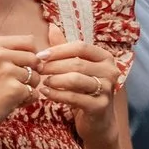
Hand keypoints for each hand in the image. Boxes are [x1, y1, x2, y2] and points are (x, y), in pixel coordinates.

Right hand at [0, 34, 41, 135]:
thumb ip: (12, 54)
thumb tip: (43, 57)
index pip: (29, 41)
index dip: (30, 55)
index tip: (18, 66)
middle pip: (35, 59)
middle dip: (31, 73)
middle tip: (12, 83)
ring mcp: (7, 72)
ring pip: (37, 77)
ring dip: (28, 88)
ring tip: (9, 93)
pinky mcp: (14, 90)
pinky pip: (35, 93)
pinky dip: (26, 101)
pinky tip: (10, 103)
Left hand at [36, 23, 125, 145]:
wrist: (98, 123)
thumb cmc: (84, 91)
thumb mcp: (76, 68)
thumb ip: (65, 49)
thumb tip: (51, 26)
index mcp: (105, 57)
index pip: (80, 46)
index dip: (58, 50)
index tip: (40, 55)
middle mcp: (110, 71)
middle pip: (76, 63)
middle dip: (53, 66)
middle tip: (37, 70)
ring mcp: (107, 89)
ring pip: (75, 79)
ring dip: (54, 80)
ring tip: (42, 81)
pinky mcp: (100, 106)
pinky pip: (74, 97)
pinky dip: (57, 94)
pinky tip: (45, 93)